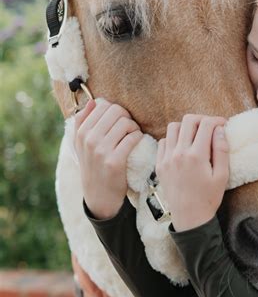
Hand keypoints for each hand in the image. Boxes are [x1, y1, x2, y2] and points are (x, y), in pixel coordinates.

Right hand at [74, 98, 142, 218]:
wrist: (98, 195)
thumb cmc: (93, 166)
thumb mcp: (81, 145)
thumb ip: (82, 122)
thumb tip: (92, 102)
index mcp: (81, 132)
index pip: (102, 105)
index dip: (115, 110)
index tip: (118, 120)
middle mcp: (89, 139)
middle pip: (116, 111)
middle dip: (126, 117)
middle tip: (129, 128)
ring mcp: (101, 150)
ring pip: (126, 123)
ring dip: (134, 127)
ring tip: (133, 135)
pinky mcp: (114, 161)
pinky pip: (132, 138)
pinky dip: (138, 137)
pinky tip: (136, 142)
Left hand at [156, 114, 229, 231]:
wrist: (189, 217)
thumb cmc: (209, 198)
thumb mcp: (222, 175)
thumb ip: (222, 150)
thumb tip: (220, 130)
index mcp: (196, 156)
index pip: (206, 125)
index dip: (216, 120)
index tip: (222, 124)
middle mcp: (179, 154)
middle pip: (188, 120)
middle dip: (201, 119)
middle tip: (209, 127)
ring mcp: (166, 159)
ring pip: (173, 127)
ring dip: (186, 127)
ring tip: (195, 136)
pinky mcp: (159, 165)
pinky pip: (163, 142)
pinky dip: (173, 139)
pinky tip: (182, 147)